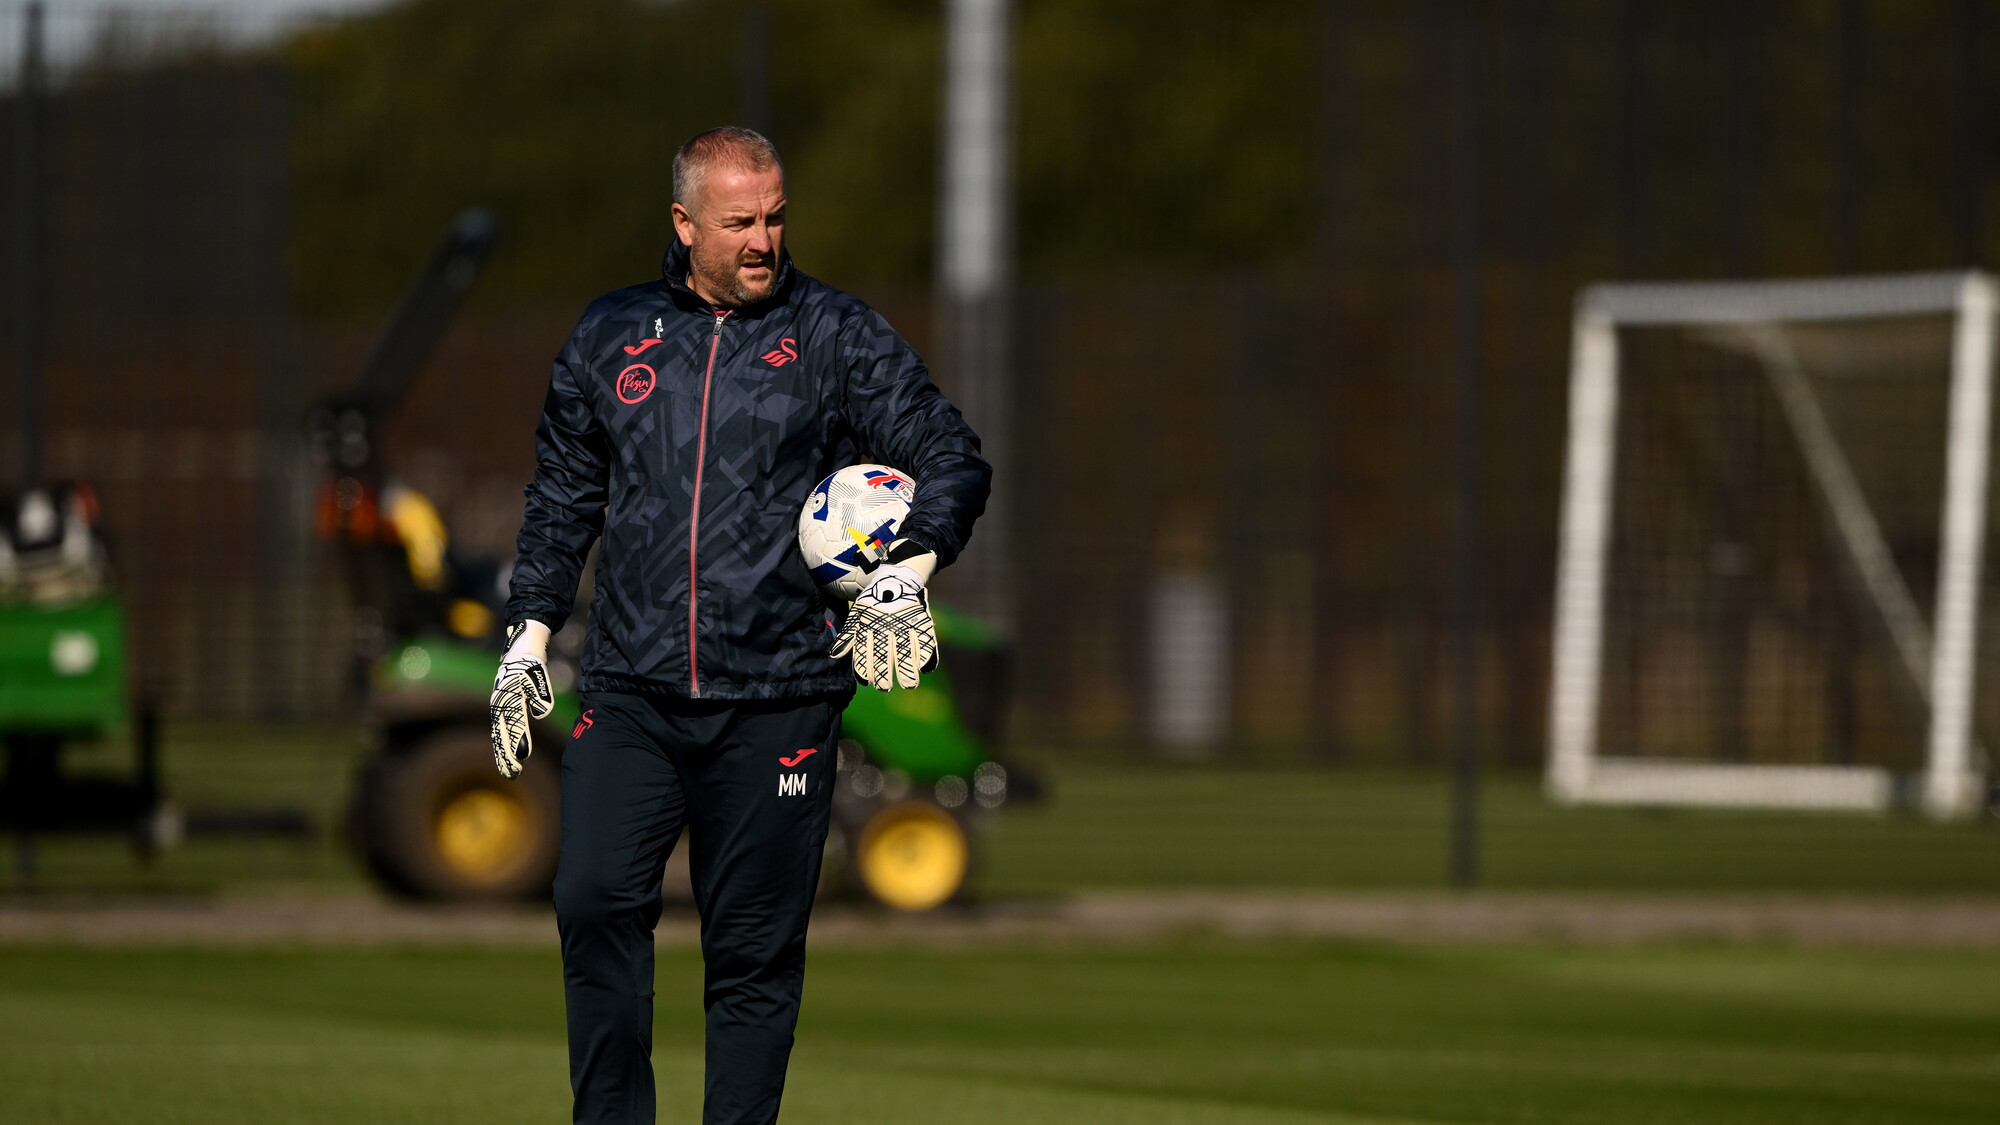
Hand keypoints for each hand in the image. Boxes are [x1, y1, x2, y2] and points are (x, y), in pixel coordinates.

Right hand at [490, 620, 553, 777]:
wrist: (520, 650)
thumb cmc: (530, 662)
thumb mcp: (537, 675)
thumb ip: (540, 693)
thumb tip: (541, 713)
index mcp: (508, 698)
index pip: (514, 725)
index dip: (518, 742)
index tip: (522, 759)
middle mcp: (500, 705)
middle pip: (503, 735)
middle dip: (507, 756)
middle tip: (513, 774)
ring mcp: (499, 707)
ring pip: (499, 735)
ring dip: (503, 755)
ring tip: (508, 772)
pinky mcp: (501, 708)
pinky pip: (500, 730)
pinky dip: (502, 745)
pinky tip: (505, 757)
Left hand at [829, 541, 938, 690]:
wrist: (896, 578)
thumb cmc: (873, 602)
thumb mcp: (857, 615)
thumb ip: (847, 637)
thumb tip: (834, 655)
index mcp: (868, 626)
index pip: (865, 652)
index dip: (865, 669)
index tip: (868, 682)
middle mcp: (886, 627)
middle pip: (885, 655)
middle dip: (884, 675)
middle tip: (884, 688)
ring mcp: (904, 624)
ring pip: (906, 651)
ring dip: (908, 670)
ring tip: (910, 685)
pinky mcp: (920, 621)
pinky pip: (925, 640)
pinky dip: (926, 655)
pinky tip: (925, 668)